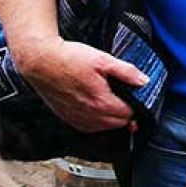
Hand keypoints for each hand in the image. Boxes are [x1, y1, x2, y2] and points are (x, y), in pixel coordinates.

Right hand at [16, 38, 146, 132]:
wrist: (40, 61)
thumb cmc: (69, 58)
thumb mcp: (103, 60)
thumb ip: (126, 72)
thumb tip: (144, 81)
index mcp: (101, 102)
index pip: (129, 114)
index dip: (136, 105)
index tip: (135, 96)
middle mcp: (89, 115)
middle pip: (118, 124)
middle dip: (125, 113)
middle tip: (126, 98)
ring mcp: (76, 118)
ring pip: (104, 128)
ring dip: (112, 119)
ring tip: (112, 103)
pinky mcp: (66, 117)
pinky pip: (88, 128)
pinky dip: (96, 122)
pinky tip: (97, 109)